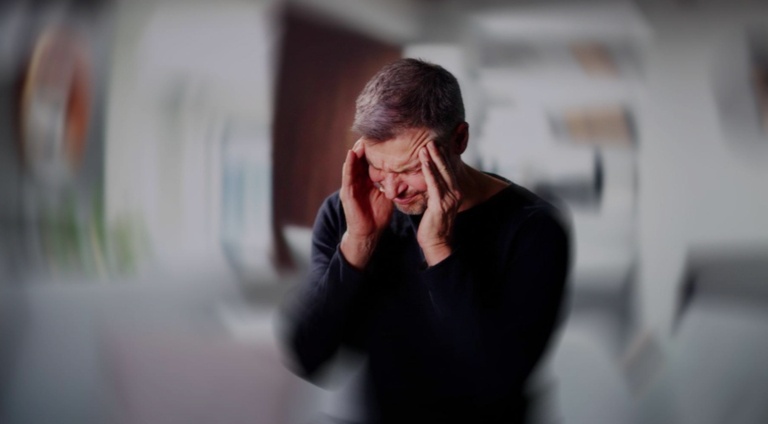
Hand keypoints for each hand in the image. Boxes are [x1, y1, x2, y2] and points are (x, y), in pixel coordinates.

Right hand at [339, 140, 392, 268]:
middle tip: (370, 132)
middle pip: (359, 159)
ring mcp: (350, 186)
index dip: (374, 149)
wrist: (370, 233)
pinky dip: (349, 165)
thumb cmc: (378, 215)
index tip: (382, 136)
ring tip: (360, 138)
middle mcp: (357, 181)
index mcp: (366, 181)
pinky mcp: (347, 193)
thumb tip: (407, 172)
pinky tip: (351, 155)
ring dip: (355, 151)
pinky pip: (347, 176)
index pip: (369, 161)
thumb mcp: (387, 195)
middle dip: (363, 146)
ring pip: (352, 164)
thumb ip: (392, 183)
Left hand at [417, 141, 461, 265]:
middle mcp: (455, 193)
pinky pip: (434, 185)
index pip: (448, 170)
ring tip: (426, 146)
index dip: (442, 156)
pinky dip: (429, 172)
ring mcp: (449, 199)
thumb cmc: (433, 223)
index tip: (435, 143)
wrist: (436, 242)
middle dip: (439, 153)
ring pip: (441, 174)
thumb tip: (429, 178)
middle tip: (430, 139)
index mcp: (455, 192)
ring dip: (433, 159)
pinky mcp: (440, 205)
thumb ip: (435, 190)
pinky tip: (424, 162)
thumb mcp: (436, 202)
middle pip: (447, 169)